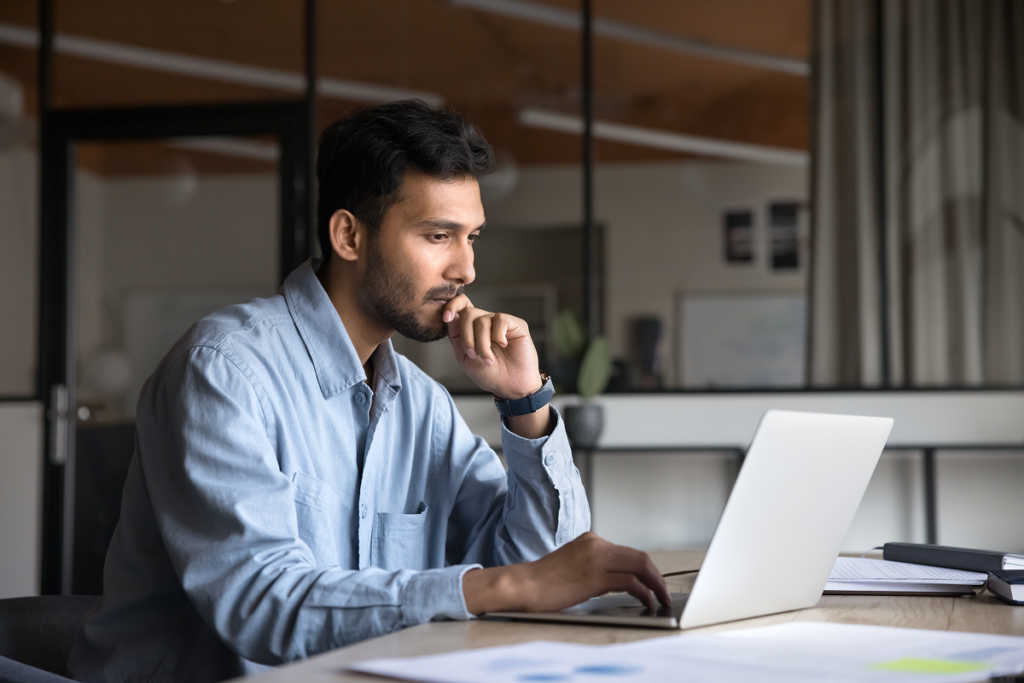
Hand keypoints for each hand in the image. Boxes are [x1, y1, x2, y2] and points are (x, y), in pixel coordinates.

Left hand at [443, 294, 541, 399]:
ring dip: (482, 344)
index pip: (461, 305)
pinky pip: (500, 320)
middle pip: (468, 313)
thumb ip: (456, 337)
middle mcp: (486, 322)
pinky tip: (504, 345)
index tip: (446, 318)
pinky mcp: (516, 324)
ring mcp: (501, 322)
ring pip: (482, 320)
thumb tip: (450, 316)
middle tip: (474, 355)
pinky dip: (498, 336)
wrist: (510, 387)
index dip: (452, 306)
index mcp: (472, 328)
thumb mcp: (465, 358)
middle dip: (467, 337)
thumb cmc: (490, 374)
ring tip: (489, 360)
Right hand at [462, 532, 670, 614]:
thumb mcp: (572, 564)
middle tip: (664, 592)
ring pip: (640, 566)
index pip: (628, 552)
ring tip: (661, 600)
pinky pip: (630, 583)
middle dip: (657, 576)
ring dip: (656, 585)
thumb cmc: (543, 581)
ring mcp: (596, 558)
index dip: (645, 569)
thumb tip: (616, 580)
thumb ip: (593, 565)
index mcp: (590, 540)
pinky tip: (647, 603)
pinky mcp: (594, 576)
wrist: (522, 584)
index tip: (653, 583)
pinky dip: (644, 593)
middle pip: (640, 556)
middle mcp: (596, 544)